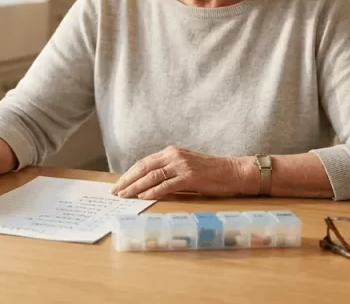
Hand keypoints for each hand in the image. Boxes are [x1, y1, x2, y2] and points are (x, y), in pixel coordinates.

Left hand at [110, 146, 253, 199]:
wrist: (234, 171)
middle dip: (127, 180)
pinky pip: (166, 184)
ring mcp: (182, 166)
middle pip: (144, 167)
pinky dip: (153, 191)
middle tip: (115, 191)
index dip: (129, 173)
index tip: (118, 184)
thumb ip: (169, 172)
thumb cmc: (212, 173)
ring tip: (124, 195)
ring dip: (136, 186)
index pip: (144, 162)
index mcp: (172, 153)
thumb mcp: (186, 167)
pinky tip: (143, 197)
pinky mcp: (190, 177)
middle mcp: (174, 156)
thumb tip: (149, 185)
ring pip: (152, 176)